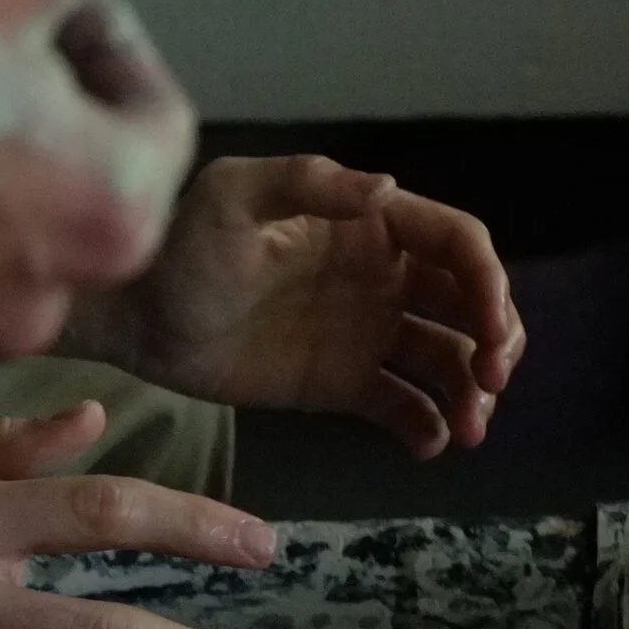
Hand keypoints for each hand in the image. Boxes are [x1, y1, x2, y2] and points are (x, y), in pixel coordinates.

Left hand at [72, 153, 523, 452]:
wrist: (131, 318)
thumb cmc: (177, 246)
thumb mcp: (234, 197)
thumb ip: (308, 183)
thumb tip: (387, 187)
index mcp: (369, 225)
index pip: (456, 244)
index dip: (488, 281)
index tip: (492, 328)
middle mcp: (381, 277)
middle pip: (469, 304)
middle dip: (497, 340)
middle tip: (492, 382)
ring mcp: (364, 333)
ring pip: (446, 360)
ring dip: (472, 392)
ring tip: (469, 430)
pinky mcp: (341, 384)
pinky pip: (402, 406)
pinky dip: (427, 427)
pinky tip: (431, 445)